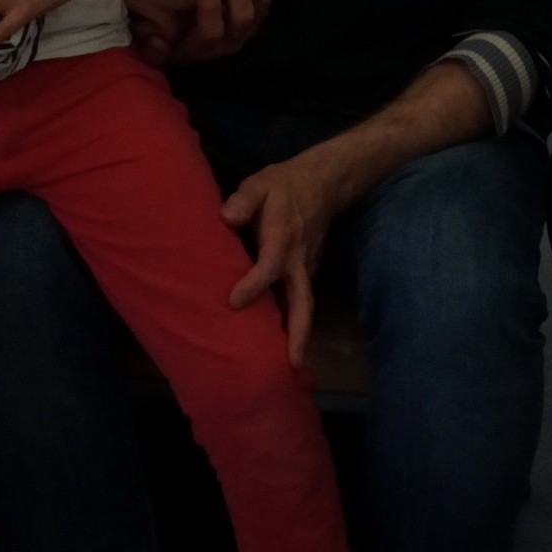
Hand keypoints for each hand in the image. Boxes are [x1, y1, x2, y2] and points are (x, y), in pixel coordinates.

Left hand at [224, 147, 363, 367]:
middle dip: (298, 333)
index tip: (233, 301)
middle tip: (293, 364)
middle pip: (302, 302)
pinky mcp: (306, 273)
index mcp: (283, 239)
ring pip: (303, 306)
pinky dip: (292, 322)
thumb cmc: (284, 186)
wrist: (324, 183)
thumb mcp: (261, 184)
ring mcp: (306, 269)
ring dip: (297, 335)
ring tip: (286, 367)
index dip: (253, 284)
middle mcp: (298, 261)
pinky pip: (299, 300)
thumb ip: (244, 199)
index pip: (269, 267)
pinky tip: (278, 342)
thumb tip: (227, 216)